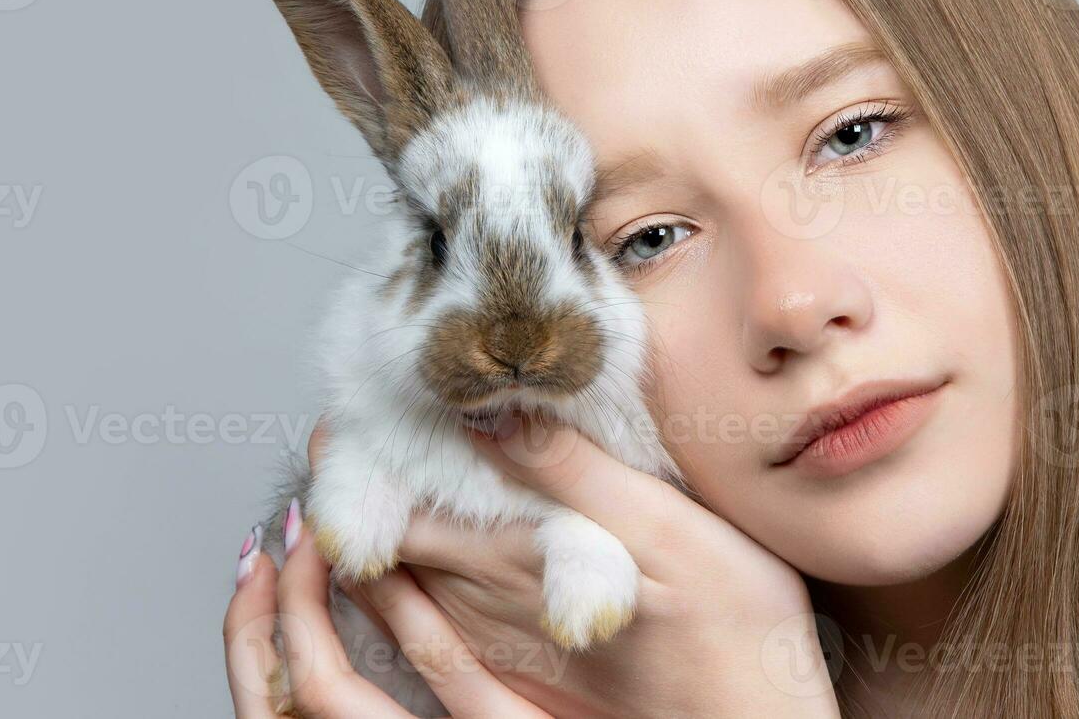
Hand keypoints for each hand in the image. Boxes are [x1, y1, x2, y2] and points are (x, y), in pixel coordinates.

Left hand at [279, 414, 840, 717]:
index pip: (393, 509)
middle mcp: (489, 607)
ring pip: (405, 582)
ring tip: (370, 469)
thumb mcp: (667, 529)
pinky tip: (419, 546)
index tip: (346, 410)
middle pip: (386, 544)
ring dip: (382, 524)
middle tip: (350, 425)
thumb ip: (572, 472)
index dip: (359, 459)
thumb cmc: (733, 632)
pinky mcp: (525, 670)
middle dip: (363, 484)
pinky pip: (434, 624)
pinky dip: (410, 574)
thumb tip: (489, 410)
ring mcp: (502, 644)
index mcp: (510, 563)